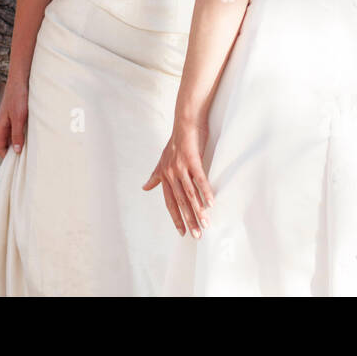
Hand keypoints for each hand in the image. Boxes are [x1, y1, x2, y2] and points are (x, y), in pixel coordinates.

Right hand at [0, 76, 28, 157]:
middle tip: (26, 160)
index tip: (17, 164)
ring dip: (20, 143)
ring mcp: (9, 119)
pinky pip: (18, 128)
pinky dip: (23, 134)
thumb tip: (17, 151)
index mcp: (0, 126)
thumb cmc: (19, 97)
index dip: (6, 157)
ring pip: (12, 136)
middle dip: (14, 152)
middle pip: (6, 143)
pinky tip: (33, 136)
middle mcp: (3, 124)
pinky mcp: (16, 114)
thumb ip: (17, 134)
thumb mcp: (19, 117)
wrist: (21, 78)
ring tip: (31, 150)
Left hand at [143, 119, 213, 237]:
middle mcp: (170, 172)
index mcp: (165, 175)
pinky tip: (211, 203)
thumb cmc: (177, 140)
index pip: (169, 201)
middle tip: (196, 235)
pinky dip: (205, 192)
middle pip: (180, 202)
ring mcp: (181, 166)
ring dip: (198, 211)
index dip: (176, 217)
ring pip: (190, 194)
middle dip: (189, 220)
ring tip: (206, 224)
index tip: (182, 231)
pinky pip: (199, 179)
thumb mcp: (163, 159)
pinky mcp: (192, 158)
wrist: (185, 120)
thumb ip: (156, 175)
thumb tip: (144, 187)